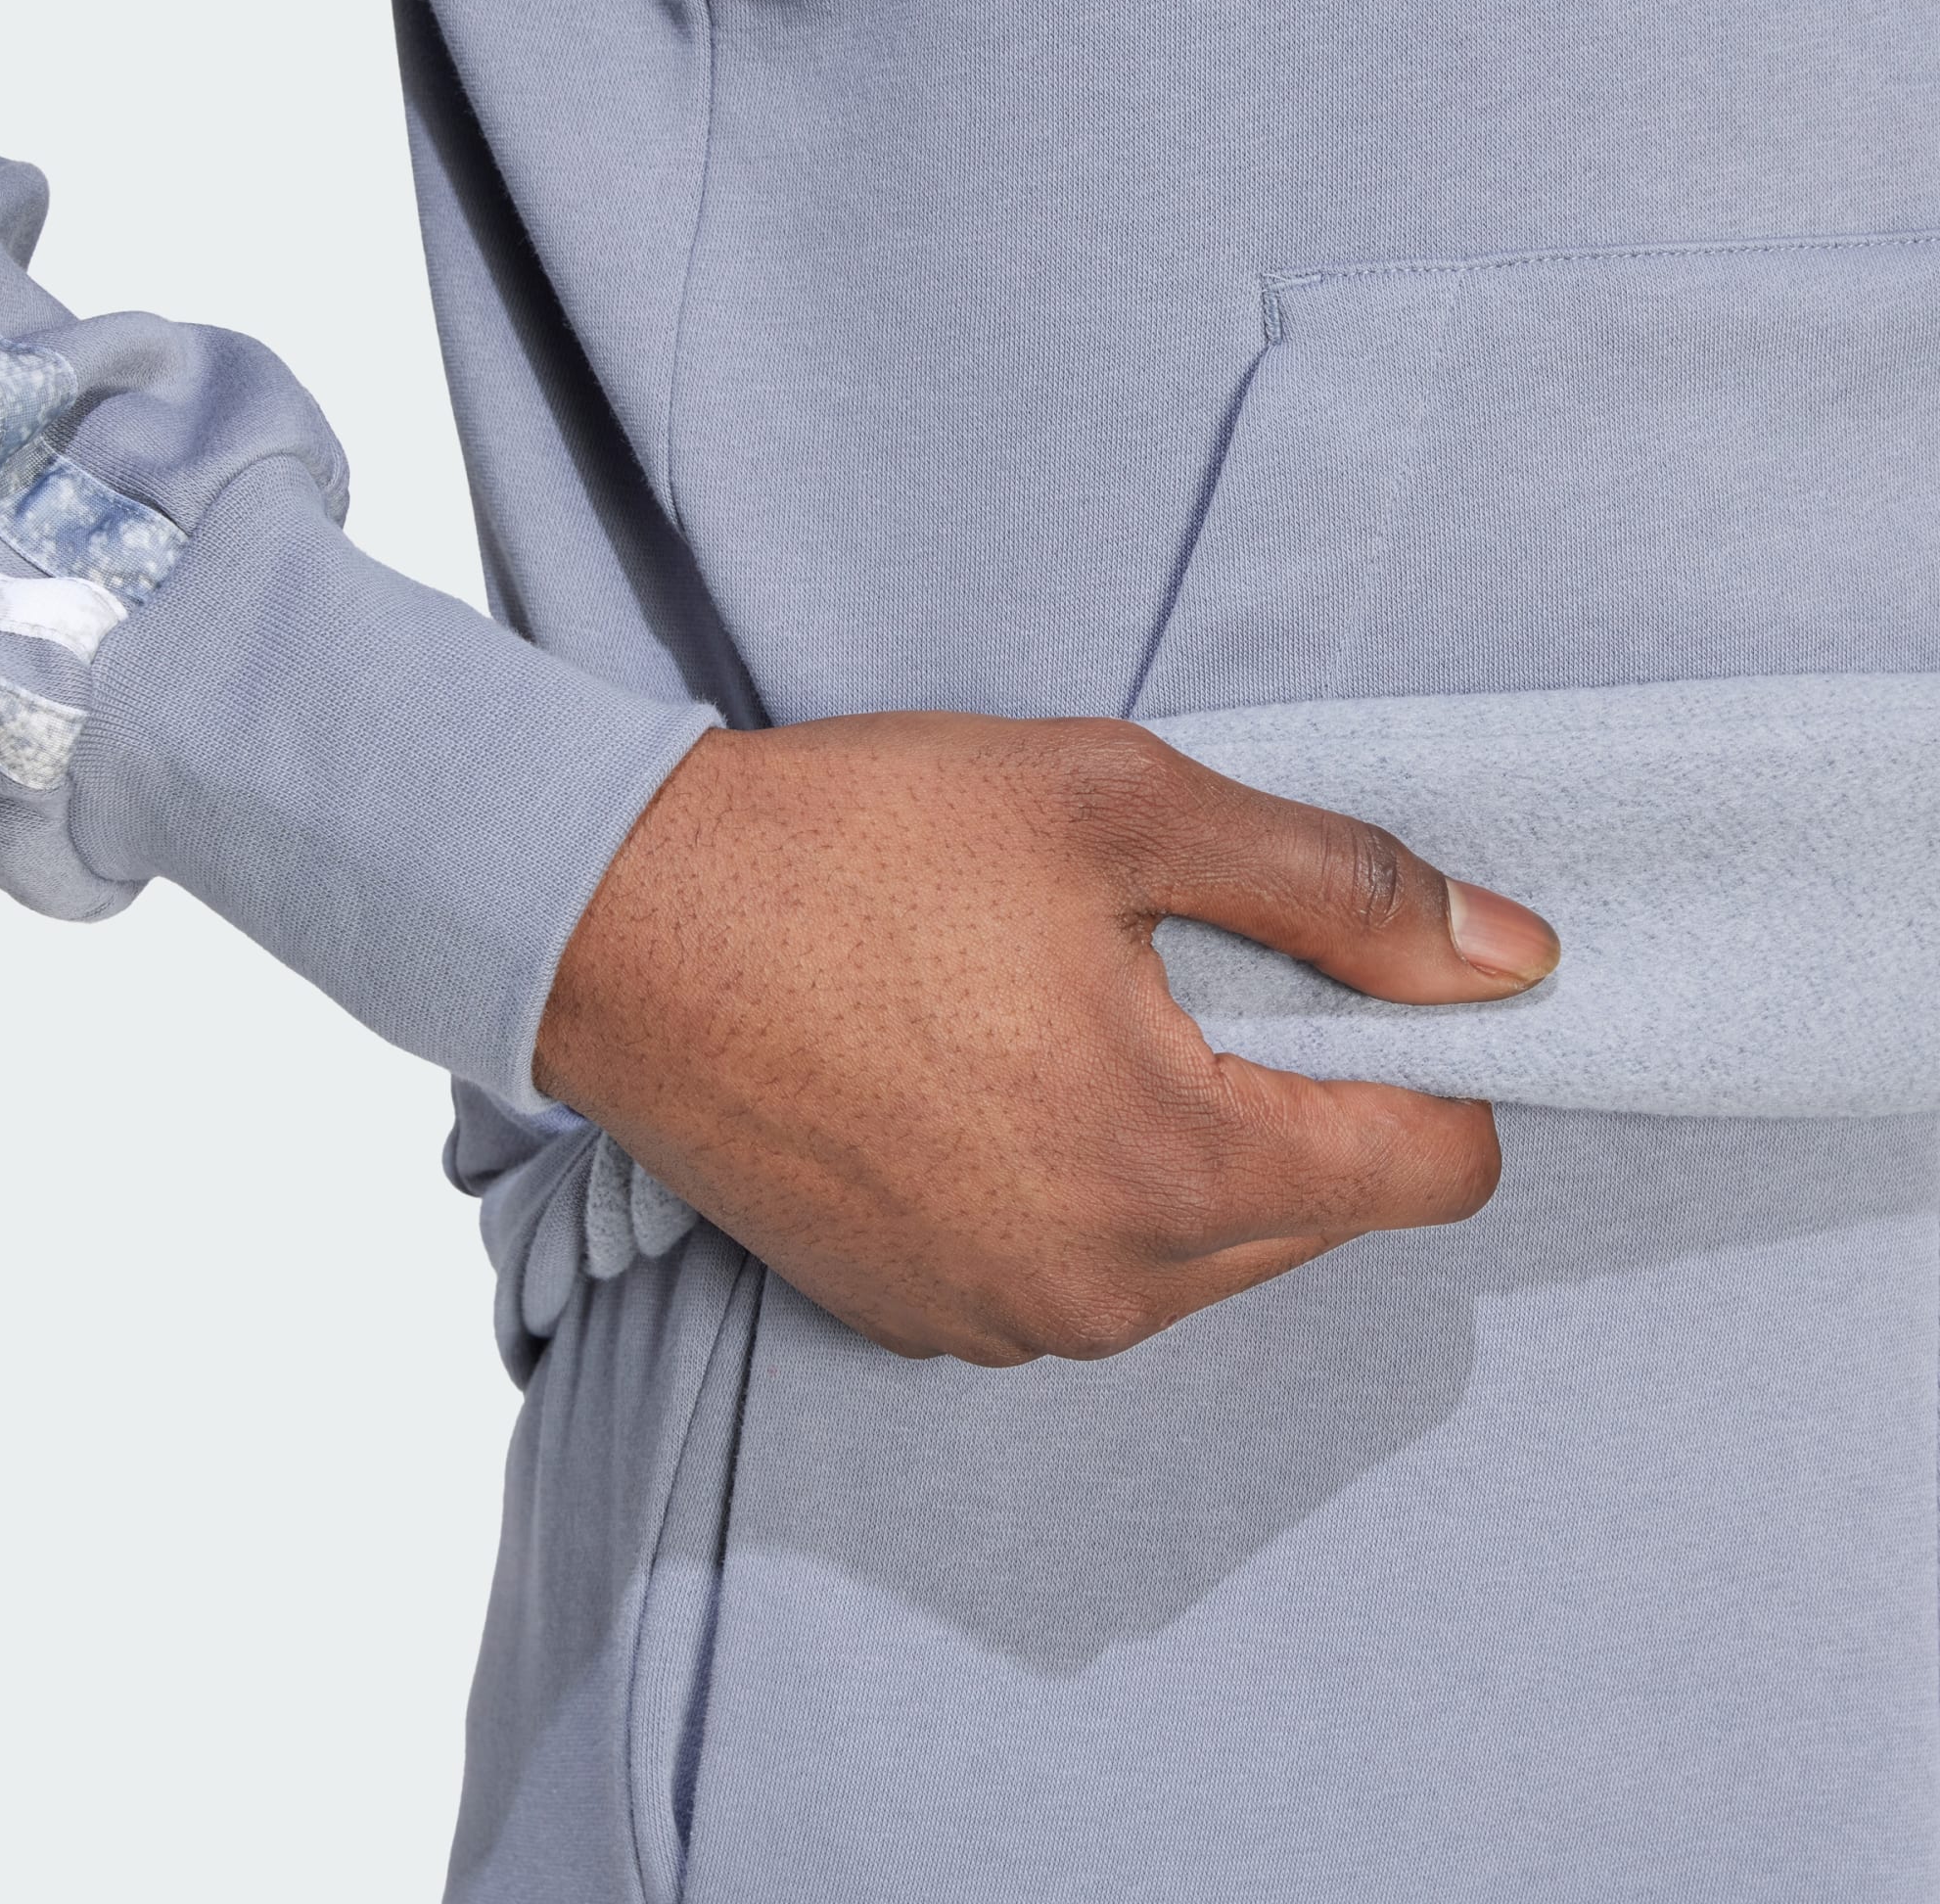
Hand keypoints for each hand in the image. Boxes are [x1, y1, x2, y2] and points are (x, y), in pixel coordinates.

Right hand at [534, 713, 1559, 1364]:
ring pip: (1200, 1253)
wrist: (617, 921)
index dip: (1437, 1057)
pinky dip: (1083, 1188)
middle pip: (1320, 1214)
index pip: (1437, 1169)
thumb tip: (1512, 958)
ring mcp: (1001, 1321)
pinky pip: (1080, 1274)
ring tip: (1073, 1013)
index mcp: (1176, 1171)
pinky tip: (990, 1078)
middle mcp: (1102, 1291)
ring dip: (1190, 1145)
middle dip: (1305, 1096)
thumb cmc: (858, 845)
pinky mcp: (919, 1317)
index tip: (1363, 973)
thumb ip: (1343, 888)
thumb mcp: (1123, 806)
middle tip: (1189, 965)